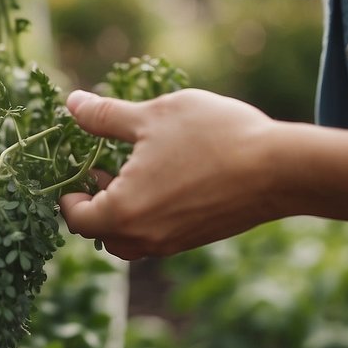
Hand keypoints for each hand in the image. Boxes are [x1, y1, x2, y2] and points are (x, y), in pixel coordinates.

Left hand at [58, 89, 282, 258]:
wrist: (279, 169)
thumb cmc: (212, 138)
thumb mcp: (152, 116)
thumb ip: (105, 116)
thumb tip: (72, 104)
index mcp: (123, 212)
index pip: (76, 218)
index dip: (68, 192)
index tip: (77, 165)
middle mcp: (145, 238)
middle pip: (100, 233)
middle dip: (93, 203)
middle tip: (99, 167)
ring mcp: (172, 243)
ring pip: (129, 238)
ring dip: (120, 209)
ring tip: (130, 169)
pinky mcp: (196, 239)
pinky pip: (156, 235)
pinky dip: (146, 213)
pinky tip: (164, 176)